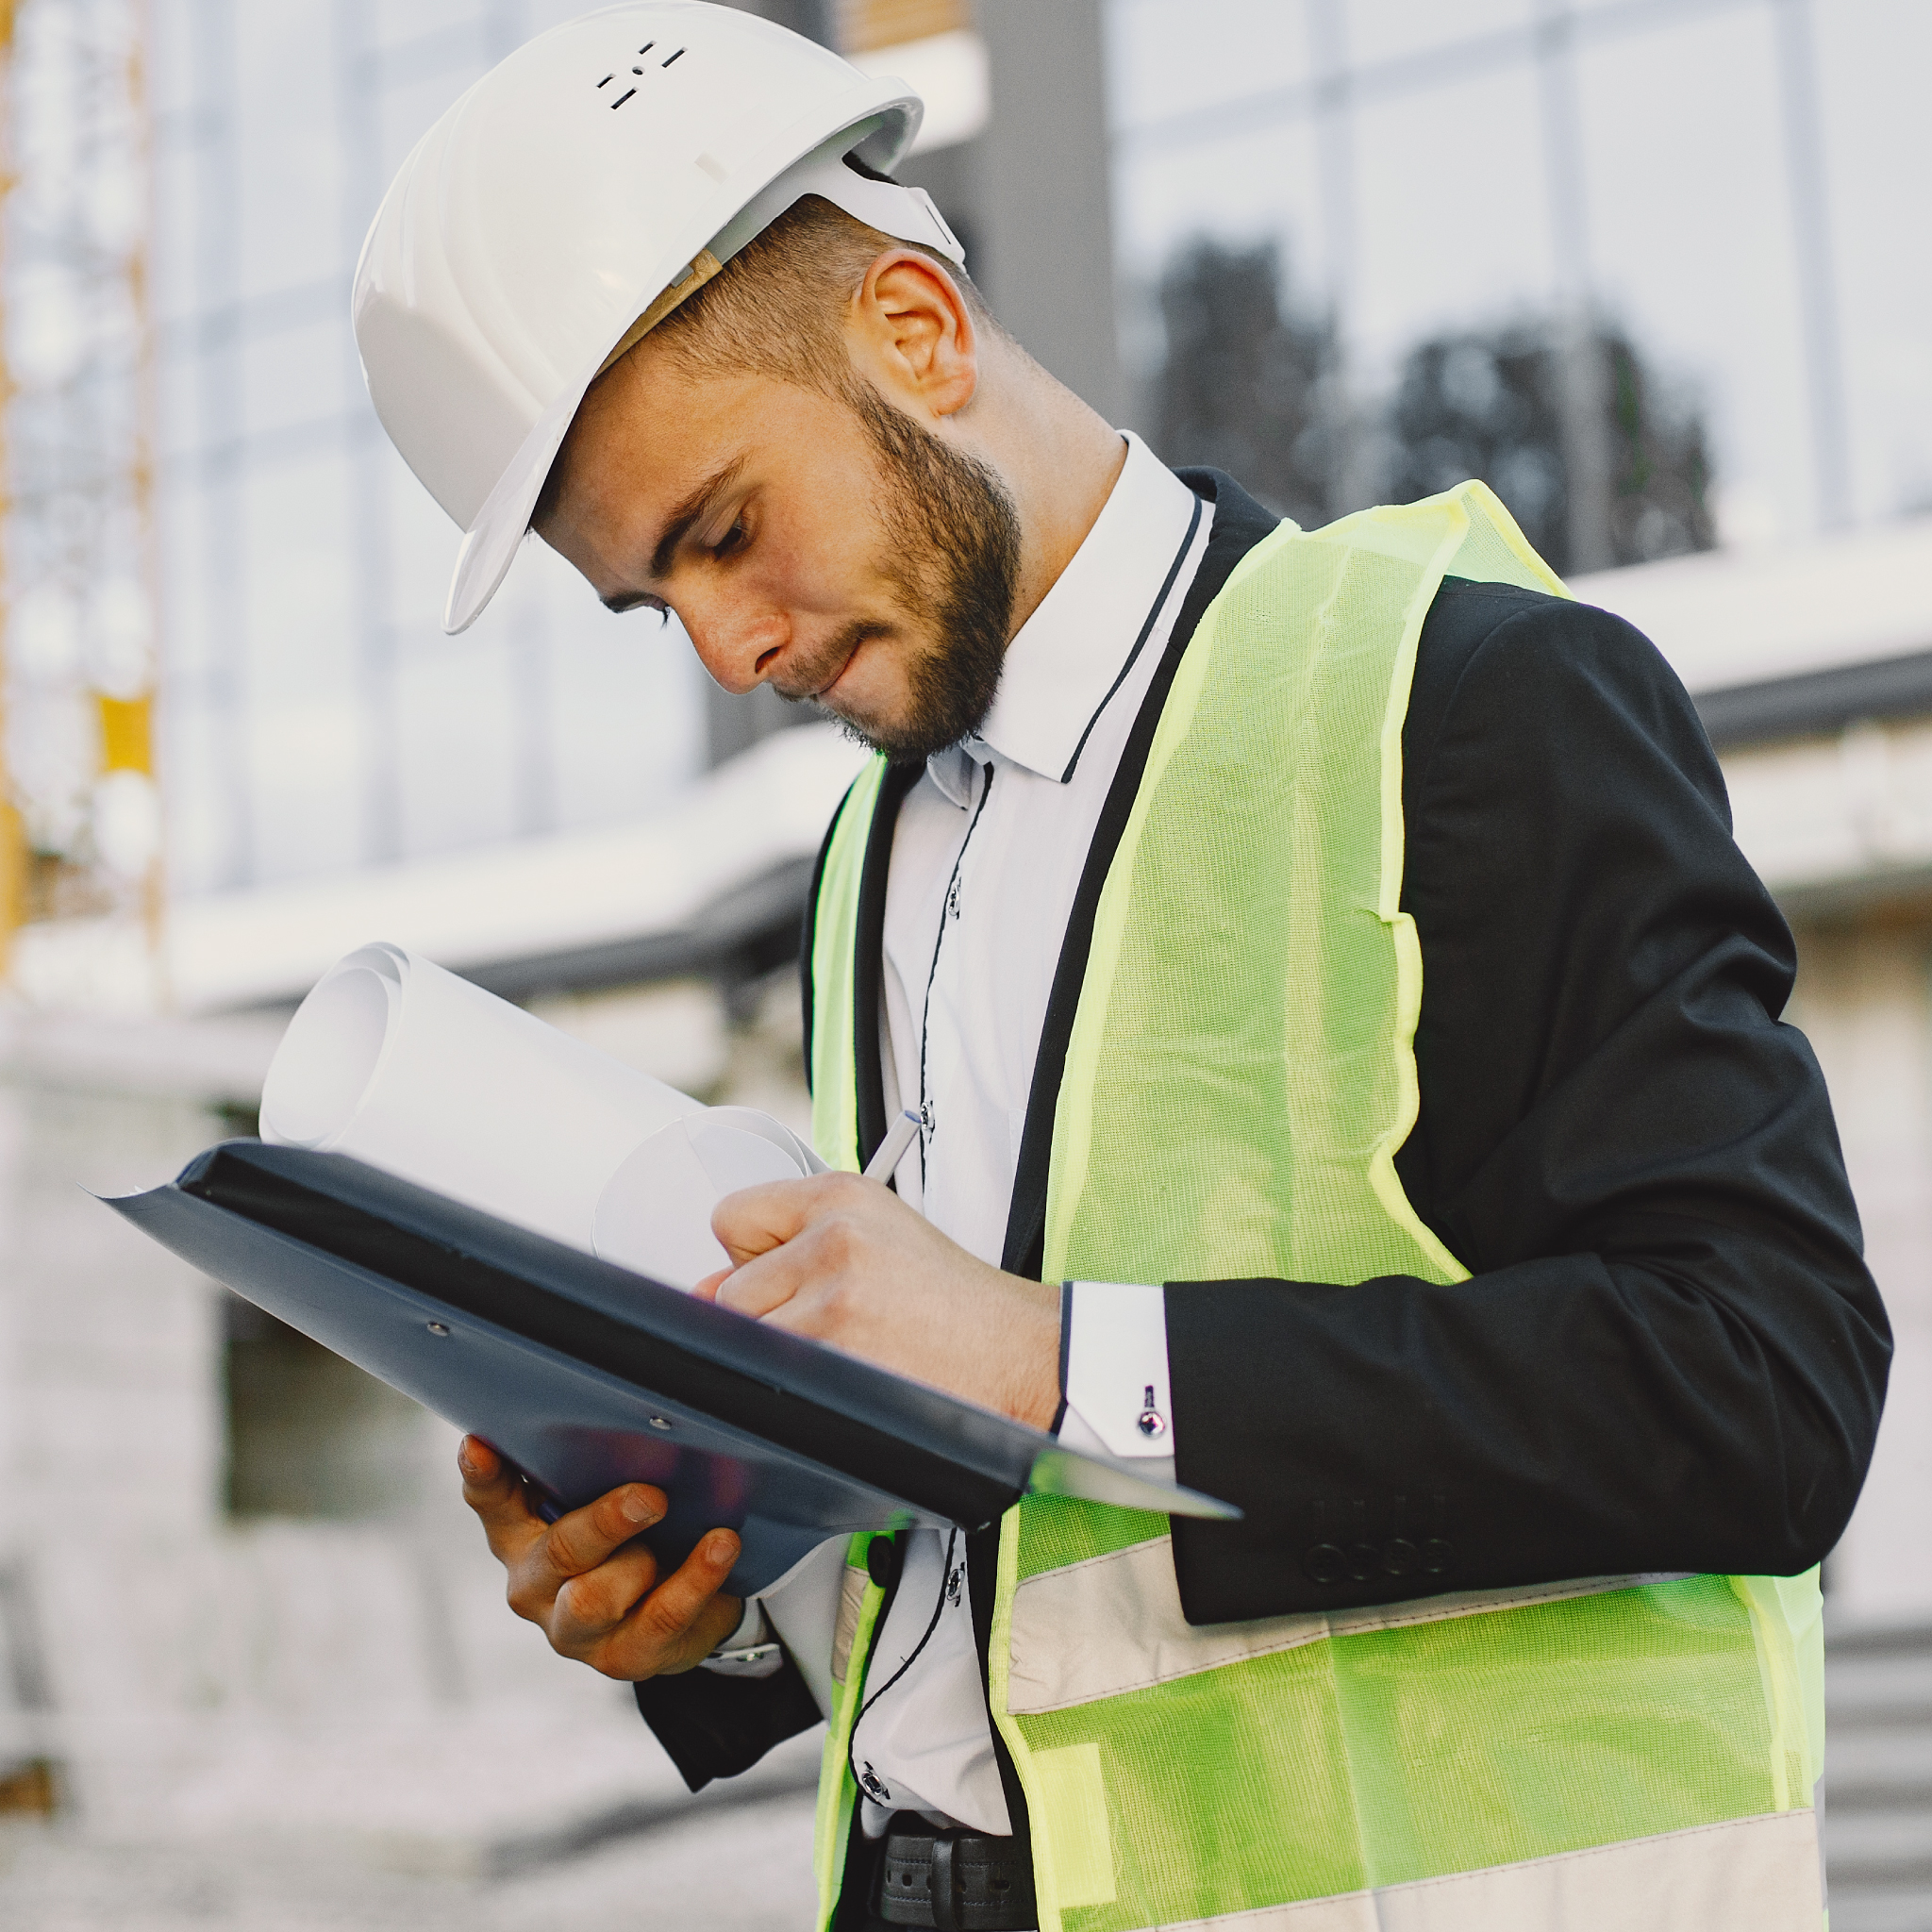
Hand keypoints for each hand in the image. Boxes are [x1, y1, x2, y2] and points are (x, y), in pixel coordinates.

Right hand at [457, 1436, 744, 1678]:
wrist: (675, 1613)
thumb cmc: (628, 1538)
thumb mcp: (601, 1499)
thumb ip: (589, 1465)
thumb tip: (617, 1409)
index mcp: (520, 1536)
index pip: (493, 1502)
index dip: (484, 1476)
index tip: (480, 1444)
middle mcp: (535, 1586)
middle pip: (559, 1552)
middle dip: (606, 1523)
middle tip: (650, 1496)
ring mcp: (573, 1631)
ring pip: (594, 1599)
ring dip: (643, 1562)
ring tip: (696, 1531)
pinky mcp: (622, 1659)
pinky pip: (661, 1619)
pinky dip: (697, 1579)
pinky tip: (721, 1547)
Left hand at [695, 1172, 1060, 1427]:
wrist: (1020, 1350)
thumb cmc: (952, 1303)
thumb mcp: (879, 1236)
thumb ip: (791, 1247)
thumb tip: (703, 1290)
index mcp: (841, 1195)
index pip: (731, 1217)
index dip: (750, 1257)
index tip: (785, 1277)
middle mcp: (832, 1234)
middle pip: (727, 1292)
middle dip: (767, 1318)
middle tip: (835, 1325)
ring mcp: (832, 1295)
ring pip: (745, 1341)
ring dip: (784, 1358)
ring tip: (850, 1351)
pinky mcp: (836, 1351)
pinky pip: (771, 1380)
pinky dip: (799, 1391)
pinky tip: (852, 1378)